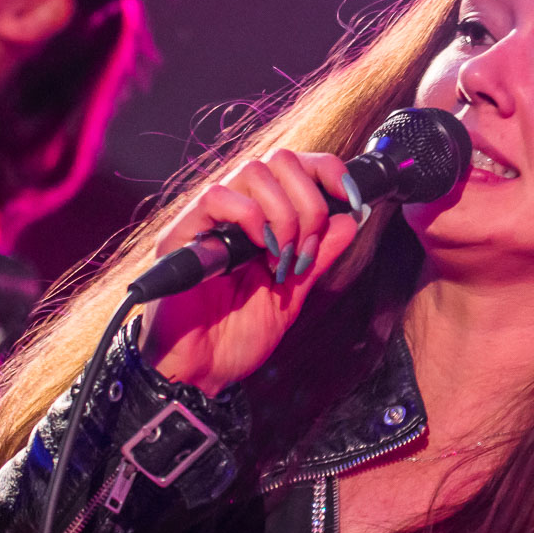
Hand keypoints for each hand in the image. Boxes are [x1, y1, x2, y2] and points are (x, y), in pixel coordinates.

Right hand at [138, 149, 362, 395]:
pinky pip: (217, 197)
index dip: (327, 170)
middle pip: (281, 160)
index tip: (352, 198)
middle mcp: (234, 210)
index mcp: (260, 218)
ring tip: (280, 259)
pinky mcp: (182, 233)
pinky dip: (249, 218)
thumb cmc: (237, 336)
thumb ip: (319, 255)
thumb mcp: (293, 293)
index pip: (295, 165)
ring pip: (253, 171)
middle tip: (305, 250)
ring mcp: (208, 219)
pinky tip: (257, 251)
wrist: (201, 372)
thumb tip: (351, 218)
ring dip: (283, 215)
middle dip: (310, 203)